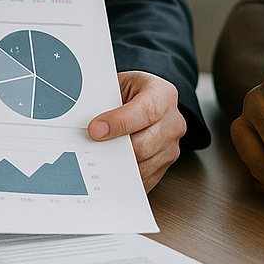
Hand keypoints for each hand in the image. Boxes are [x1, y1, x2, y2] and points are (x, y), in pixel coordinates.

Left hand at [88, 70, 186, 191]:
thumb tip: (91, 126)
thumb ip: (106, 102)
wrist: (144, 99)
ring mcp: (171, 145)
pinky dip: (125, 174)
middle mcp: (172, 121)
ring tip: (102, 154)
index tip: (95, 130)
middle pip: (144, 145)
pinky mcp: (166, 164)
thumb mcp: (118, 85)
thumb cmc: (130, 92)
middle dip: (114, 148)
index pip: (146, 111)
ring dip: (118, 163)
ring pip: (142, 165)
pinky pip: (144, 178)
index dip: (119, 123)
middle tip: (92, 147)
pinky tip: (113, 163)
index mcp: (162, 94)